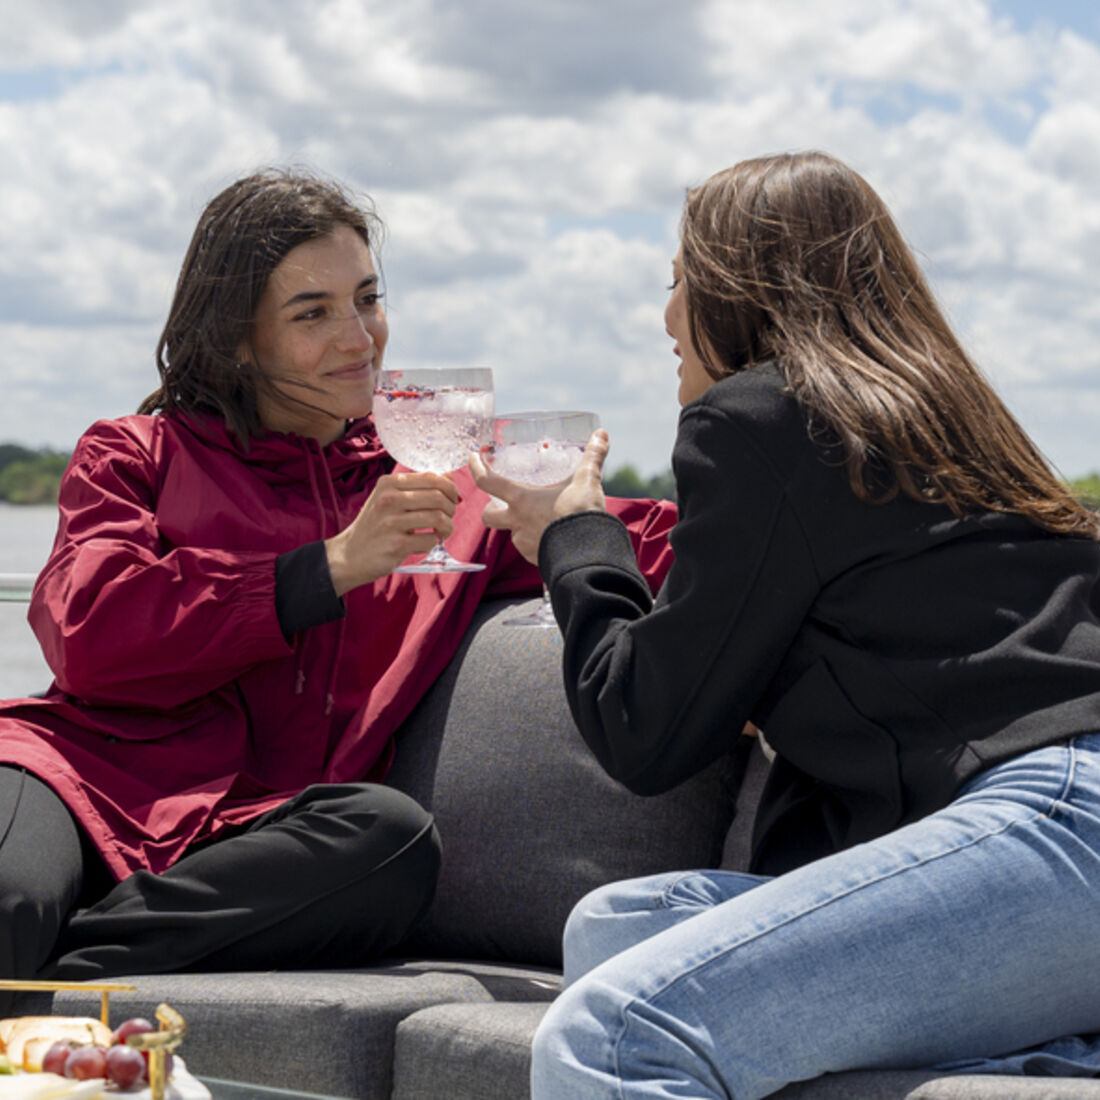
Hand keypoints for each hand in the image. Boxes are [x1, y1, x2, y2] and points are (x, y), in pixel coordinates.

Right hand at [324, 471, 459, 593]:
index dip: (450, 488)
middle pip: (438, 497)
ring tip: (442, 532)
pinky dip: (433, 542)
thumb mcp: (390, 498)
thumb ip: (417, 487)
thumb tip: (449, 478)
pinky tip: (425, 543)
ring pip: (438, 518)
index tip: (454, 498)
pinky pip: (430, 540)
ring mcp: (391, 522)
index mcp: (389, 483)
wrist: (349, 555)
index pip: (432, 477)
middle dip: (451, 508)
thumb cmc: (375, 525)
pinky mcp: (396, 545)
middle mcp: (389, 499)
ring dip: (447, 527)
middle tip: (448, 518)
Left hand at [468, 429, 608, 563]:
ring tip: (538, 518)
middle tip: (502, 501)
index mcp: (521, 499)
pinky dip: (535, 541)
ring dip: (518, 525)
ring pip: (511, 533)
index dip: (476, 468)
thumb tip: (601, 434)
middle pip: (488, 516)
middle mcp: (517, 522)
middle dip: (490, 508)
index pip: (487, 482)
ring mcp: (524, 542)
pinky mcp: (535, 558)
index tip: (473, 458)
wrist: (589, 554)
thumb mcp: (587, 481)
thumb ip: (593, 457)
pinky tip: (550, 536)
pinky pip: (528, 548)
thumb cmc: (582, 515)